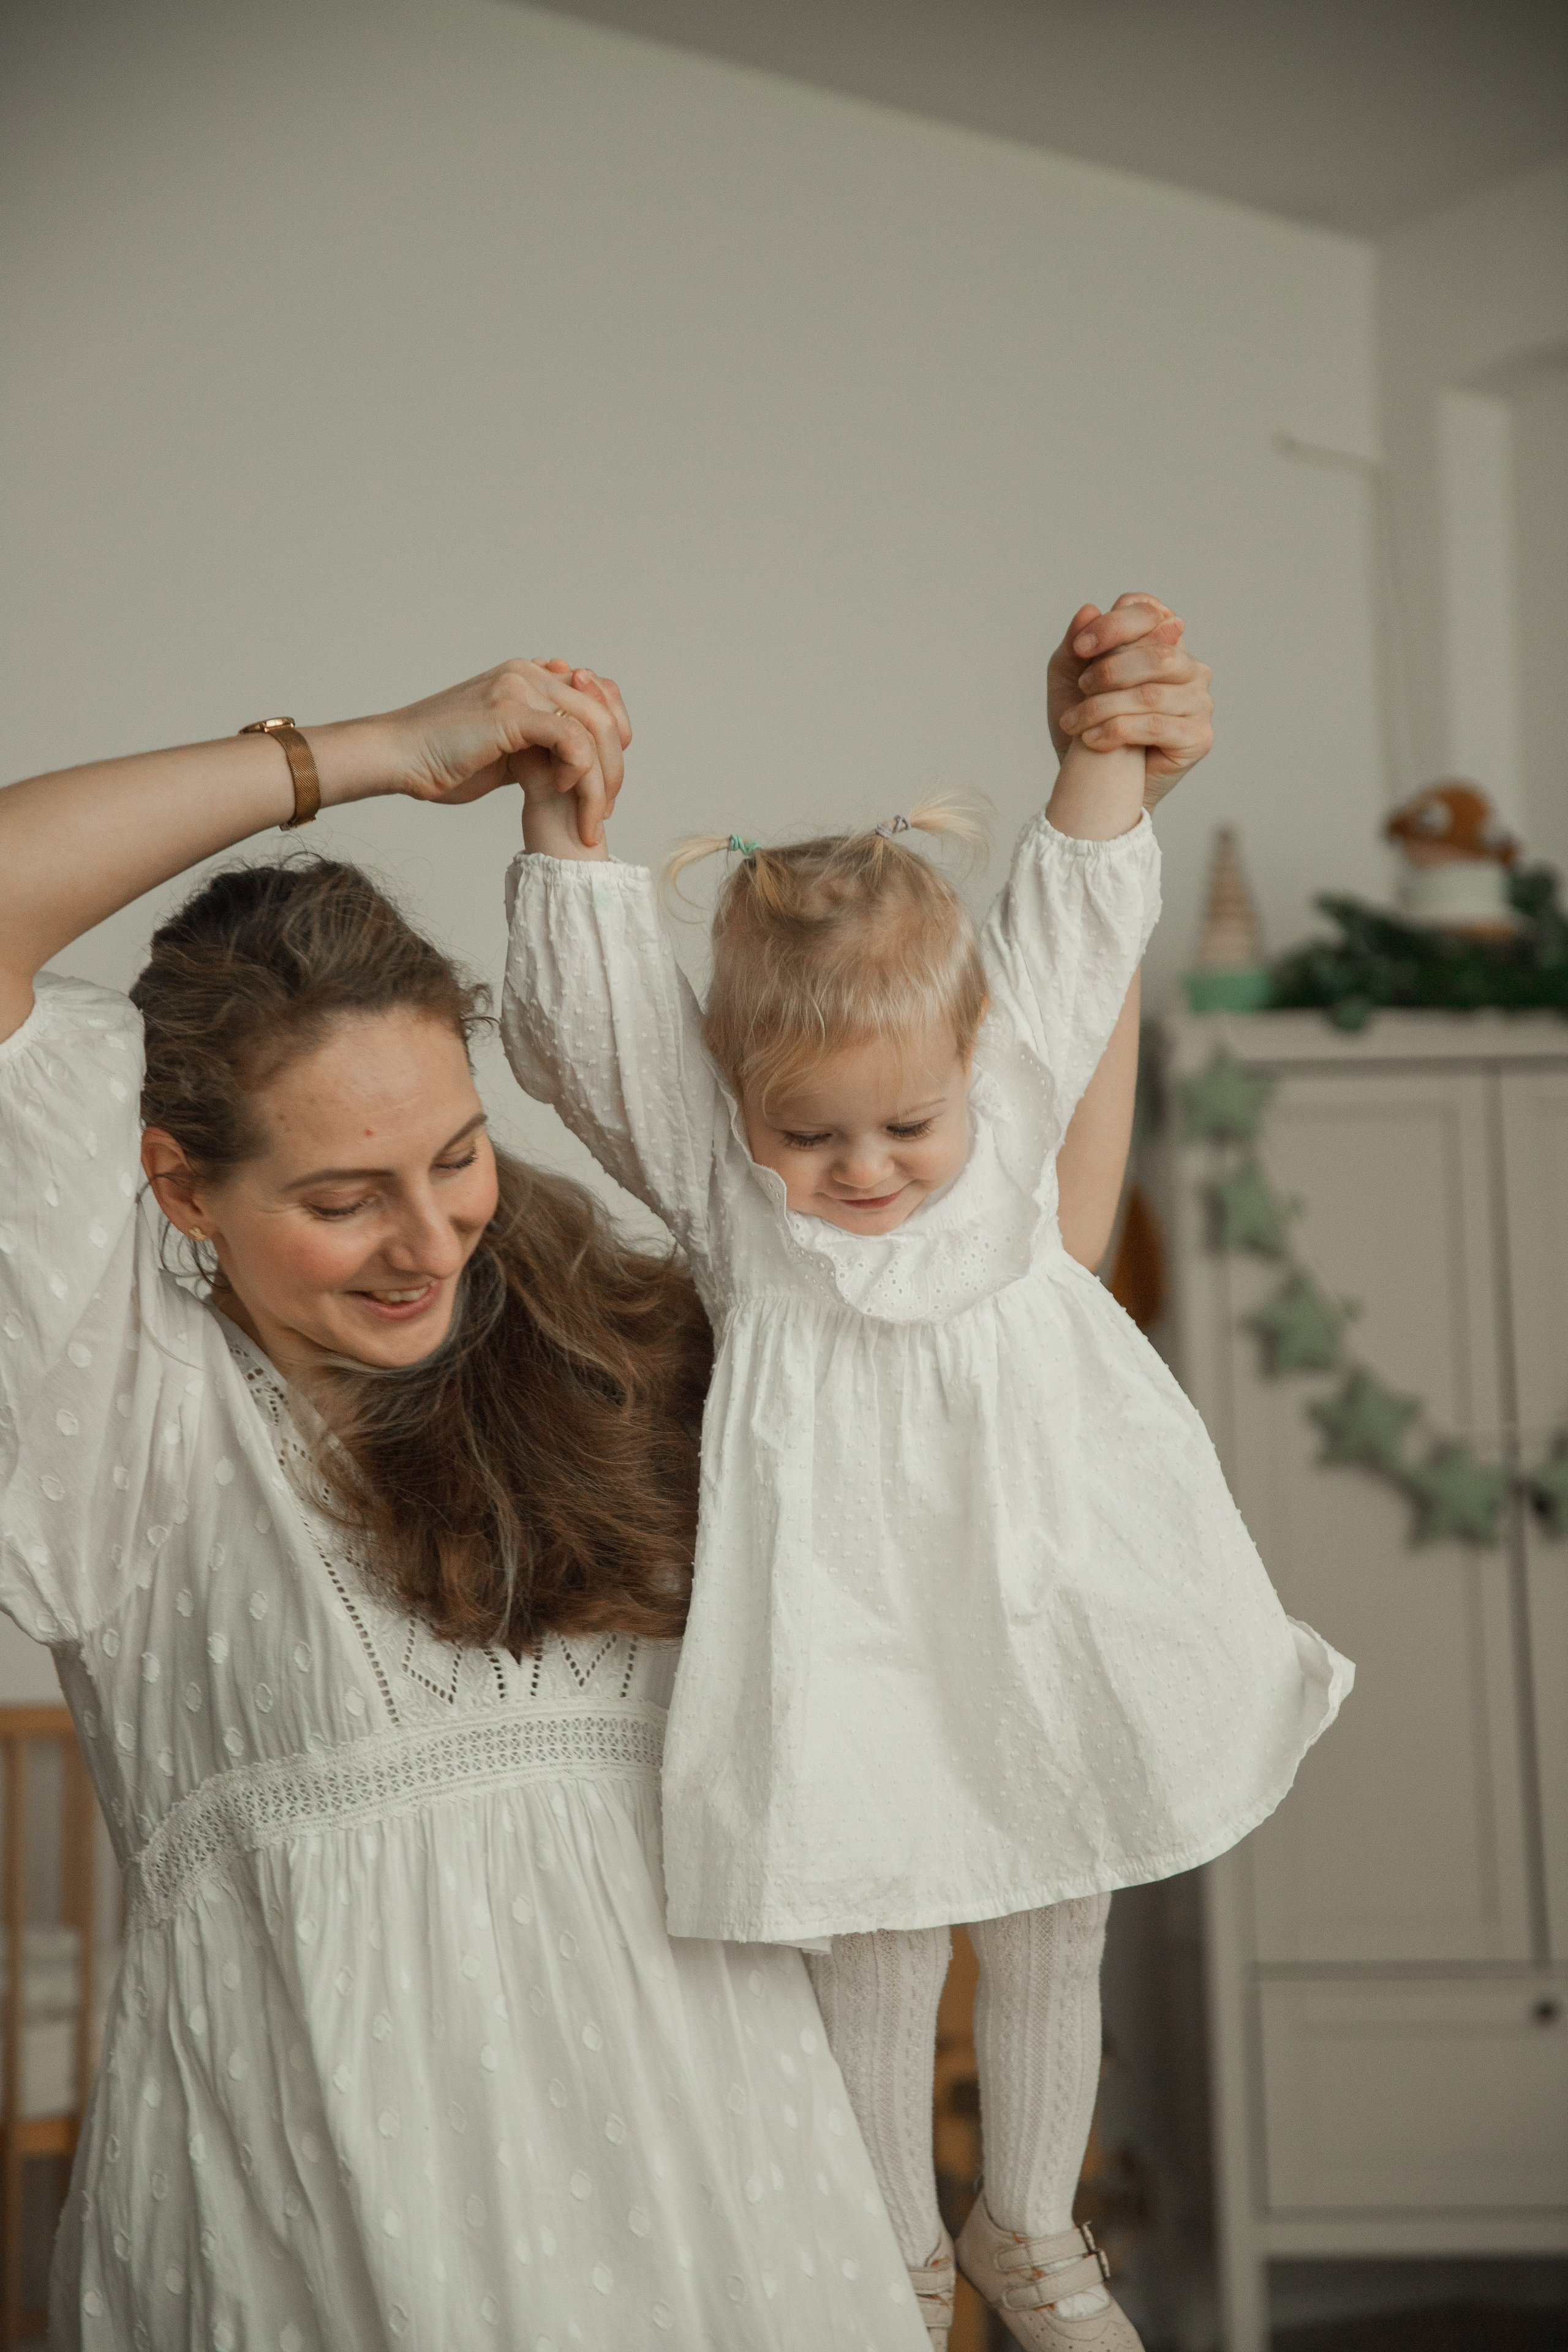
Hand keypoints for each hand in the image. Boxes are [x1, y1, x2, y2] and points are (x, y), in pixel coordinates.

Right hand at [386, 658, 632, 846]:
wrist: (398, 756)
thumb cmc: (442, 760)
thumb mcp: (505, 752)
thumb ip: (539, 747)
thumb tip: (568, 763)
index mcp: (531, 676)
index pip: (600, 696)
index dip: (615, 740)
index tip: (605, 786)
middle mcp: (530, 673)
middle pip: (604, 714)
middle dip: (613, 769)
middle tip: (604, 811)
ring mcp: (521, 687)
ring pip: (594, 728)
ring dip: (600, 779)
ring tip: (589, 815)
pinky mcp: (511, 710)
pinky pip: (570, 737)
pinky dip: (578, 770)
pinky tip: (562, 790)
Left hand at [1048, 593, 1213, 809]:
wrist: (1094, 782)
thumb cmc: (1086, 724)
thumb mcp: (1069, 680)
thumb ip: (1076, 646)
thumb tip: (1089, 609)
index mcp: (1163, 641)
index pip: (1148, 613)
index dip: (1114, 626)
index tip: (1080, 648)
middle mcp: (1189, 667)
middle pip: (1157, 652)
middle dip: (1109, 670)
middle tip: (1080, 690)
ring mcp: (1199, 701)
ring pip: (1152, 693)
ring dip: (1103, 707)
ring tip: (1075, 722)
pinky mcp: (1199, 736)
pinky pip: (1156, 726)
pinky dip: (1116, 731)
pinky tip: (1091, 741)